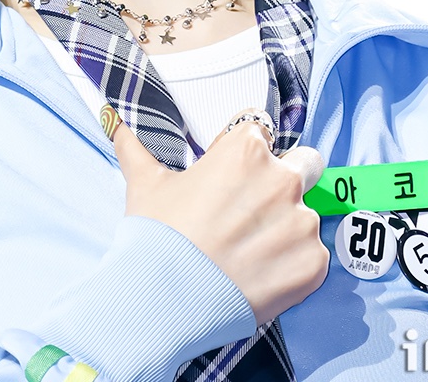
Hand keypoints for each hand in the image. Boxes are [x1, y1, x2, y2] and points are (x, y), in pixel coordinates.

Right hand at [109, 108, 328, 324]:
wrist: (163, 305)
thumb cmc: (155, 238)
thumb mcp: (145, 184)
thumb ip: (136, 147)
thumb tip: (114, 122)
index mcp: (247, 149)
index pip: (263, 130)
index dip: (250, 151)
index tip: (236, 173)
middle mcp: (282, 178)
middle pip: (306, 162)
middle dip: (288, 178)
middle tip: (254, 210)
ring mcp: (302, 222)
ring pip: (306, 214)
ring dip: (286, 227)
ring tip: (248, 253)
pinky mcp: (313, 263)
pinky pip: (313, 255)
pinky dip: (292, 265)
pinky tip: (260, 276)